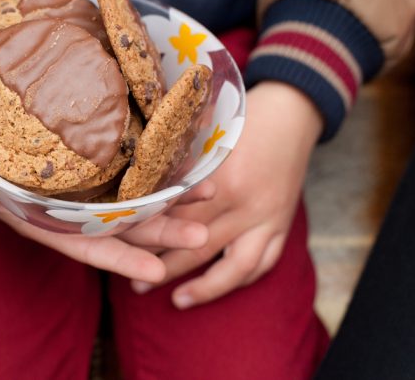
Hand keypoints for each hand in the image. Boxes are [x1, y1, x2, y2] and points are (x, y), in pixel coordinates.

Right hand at [0, 142, 214, 281]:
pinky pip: (134, 154)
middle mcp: (73, 203)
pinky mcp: (96, 145)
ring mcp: (89, 174)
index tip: (157, 269)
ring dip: (172, 194)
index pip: (87, 246)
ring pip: (136, 191)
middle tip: (201, 234)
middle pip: (123, 223)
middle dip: (161, 230)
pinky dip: (161, 156)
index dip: (120, 258)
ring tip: (210, 193)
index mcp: (47, 219)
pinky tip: (190, 155)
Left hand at [131, 81, 322, 307]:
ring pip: (235, 268)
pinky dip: (239, 280)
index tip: (123, 248)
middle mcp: (245, 206)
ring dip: (205, 288)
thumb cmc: (242, 118)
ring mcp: (267, 220)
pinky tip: (215, 287)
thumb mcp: (206, 132)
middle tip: (136, 286)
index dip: (149, 237)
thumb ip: (177, 155)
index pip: (177, 218)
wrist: (292, 113)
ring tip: (177, 301)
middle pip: (198, 247)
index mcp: (221, 180)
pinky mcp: (282, 226)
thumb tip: (136, 170)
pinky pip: (262, 264)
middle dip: (165, 269)